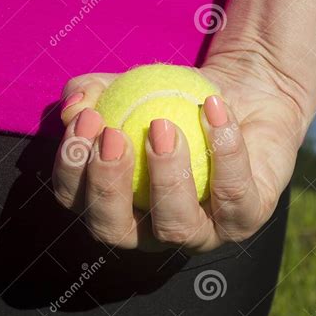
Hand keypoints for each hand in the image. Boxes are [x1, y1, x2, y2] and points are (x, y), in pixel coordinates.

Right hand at [52, 59, 304, 253]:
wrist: (242, 94)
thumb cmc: (174, 95)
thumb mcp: (128, 84)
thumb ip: (92, 91)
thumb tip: (73, 107)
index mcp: (115, 203)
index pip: (75, 200)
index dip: (71, 167)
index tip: (86, 120)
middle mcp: (151, 229)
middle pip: (115, 229)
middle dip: (106, 185)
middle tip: (114, 134)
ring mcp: (200, 232)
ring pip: (176, 226)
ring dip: (164, 176)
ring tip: (162, 124)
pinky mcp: (244, 219)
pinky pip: (233, 192)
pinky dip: (223, 150)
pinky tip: (212, 108)